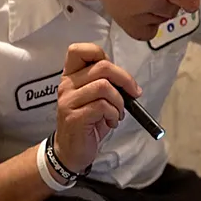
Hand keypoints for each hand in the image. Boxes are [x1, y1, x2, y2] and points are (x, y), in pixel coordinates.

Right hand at [53, 43, 141, 172]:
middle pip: (102, 67)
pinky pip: (103, 106)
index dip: (102, 55)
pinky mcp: (74, 117)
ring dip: (119, 102)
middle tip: (133, 94)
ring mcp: (68, 101)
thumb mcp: (97, 98)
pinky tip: (110, 122)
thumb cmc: (88, 122)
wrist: (72, 150)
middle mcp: (67, 85)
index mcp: (71, 76)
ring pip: (104, 87)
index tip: (117, 74)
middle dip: (125, 80)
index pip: (80, 50)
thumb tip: (129, 81)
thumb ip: (106, 83)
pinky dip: (114, 114)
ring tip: (117, 113)